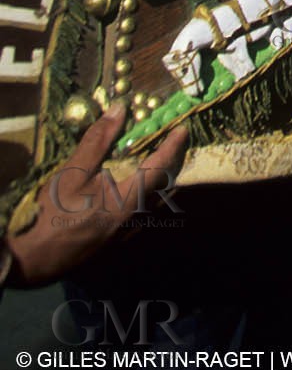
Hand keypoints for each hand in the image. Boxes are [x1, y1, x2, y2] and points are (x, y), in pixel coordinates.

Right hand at [3, 106, 186, 287]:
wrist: (31, 258)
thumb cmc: (51, 213)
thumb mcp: (73, 171)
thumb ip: (99, 140)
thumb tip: (119, 110)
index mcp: (127, 201)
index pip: (161, 168)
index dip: (173, 146)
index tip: (182, 129)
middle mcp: (134, 221)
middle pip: (165, 189)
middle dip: (173, 165)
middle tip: (175, 144)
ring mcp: (126, 237)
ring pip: (156, 207)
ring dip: (163, 184)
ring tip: (161, 165)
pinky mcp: (116, 247)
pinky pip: (143, 220)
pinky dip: (148, 200)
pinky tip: (137, 193)